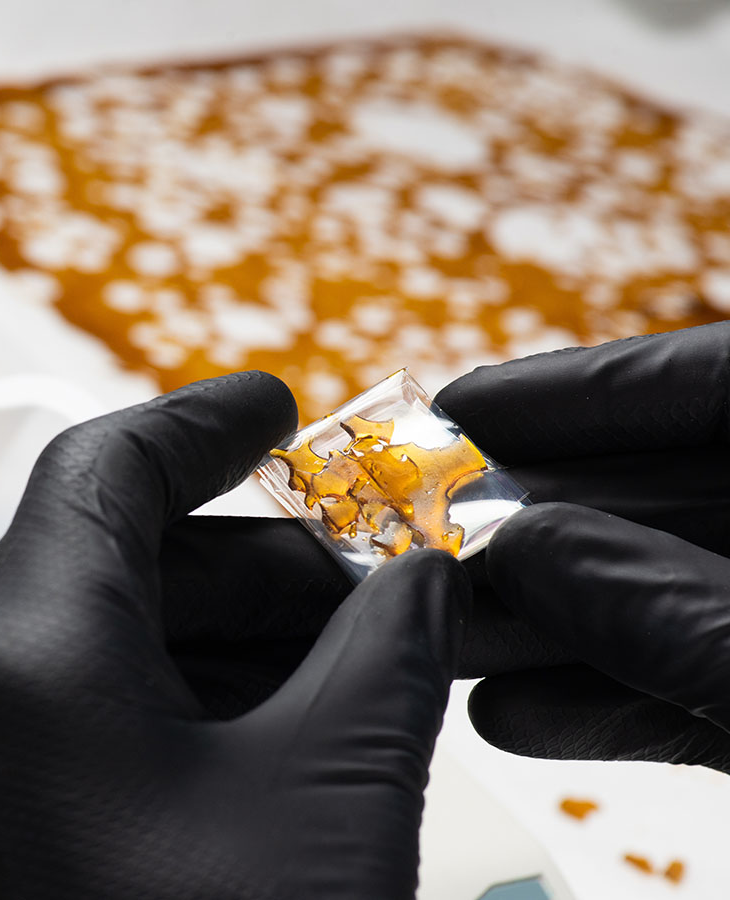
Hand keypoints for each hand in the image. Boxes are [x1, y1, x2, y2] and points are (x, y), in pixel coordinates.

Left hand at [0, 372, 470, 899]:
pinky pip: (64, 731)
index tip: (270, 408)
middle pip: (98, 566)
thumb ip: (387, 644)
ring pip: (84, 649)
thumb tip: (418, 575)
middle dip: (241, 562)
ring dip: (213, 638)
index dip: (198, 423)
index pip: (97, 474)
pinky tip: (265, 735)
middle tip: (356, 584)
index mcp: (18, 678)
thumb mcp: (336, 794)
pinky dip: (165, 709)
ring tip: (335, 669)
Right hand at [435, 322, 729, 770]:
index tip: (460, 406)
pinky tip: (517, 714)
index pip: (718, 384)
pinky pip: (704, 705)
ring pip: (672, 608)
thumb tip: (528, 552)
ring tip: (435, 634)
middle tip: (418, 533)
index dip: (587, 389)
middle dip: (538, 526)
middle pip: (669, 505)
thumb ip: (687, 619)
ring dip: (549, 626)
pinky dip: (615, 710)